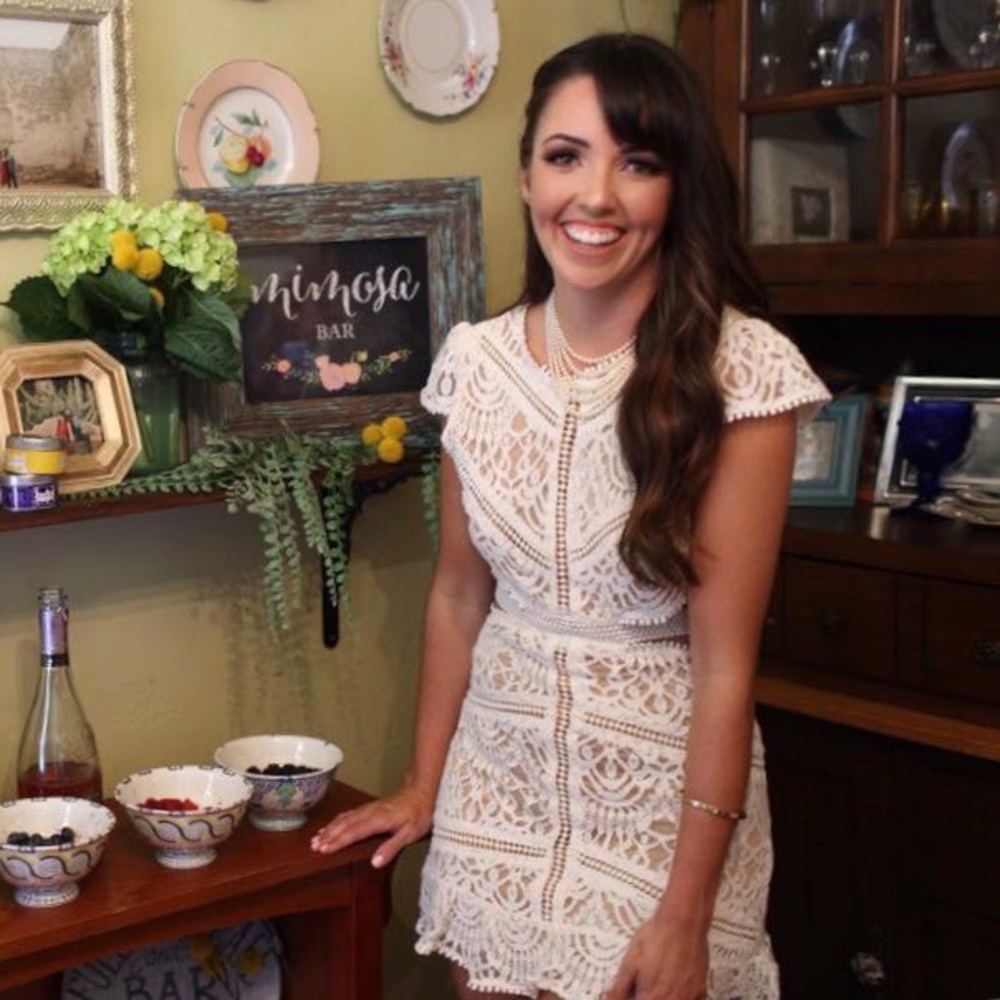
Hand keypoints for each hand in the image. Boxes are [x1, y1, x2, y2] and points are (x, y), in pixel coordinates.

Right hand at [309, 786, 433, 867]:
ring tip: (316, 838)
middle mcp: (371, 812)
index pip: (354, 832)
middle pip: (346, 824)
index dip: (338, 841)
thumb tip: (374, 862)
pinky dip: (338, 820)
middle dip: (329, 835)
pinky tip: (332, 824)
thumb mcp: (411, 834)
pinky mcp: (371, 807)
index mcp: (380, 819)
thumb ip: (392, 847)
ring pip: (346, 818)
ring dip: (331, 828)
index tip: (324, 849)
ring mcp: (370, 808)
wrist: (423, 792)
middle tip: (314, 847)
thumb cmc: (419, 814)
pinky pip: (351, 813)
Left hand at [603, 915, 708, 999]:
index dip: (633, 998)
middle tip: (642, 987)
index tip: (632, 993)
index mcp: (651, 998)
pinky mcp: (701, 992)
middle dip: (645, 997)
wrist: (684, 921)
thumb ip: (619, 988)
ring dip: (663, 998)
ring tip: (657, 987)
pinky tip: (674, 991)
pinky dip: (681, 999)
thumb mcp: (631, 961)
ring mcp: (688, 999)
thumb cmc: (656, 937)